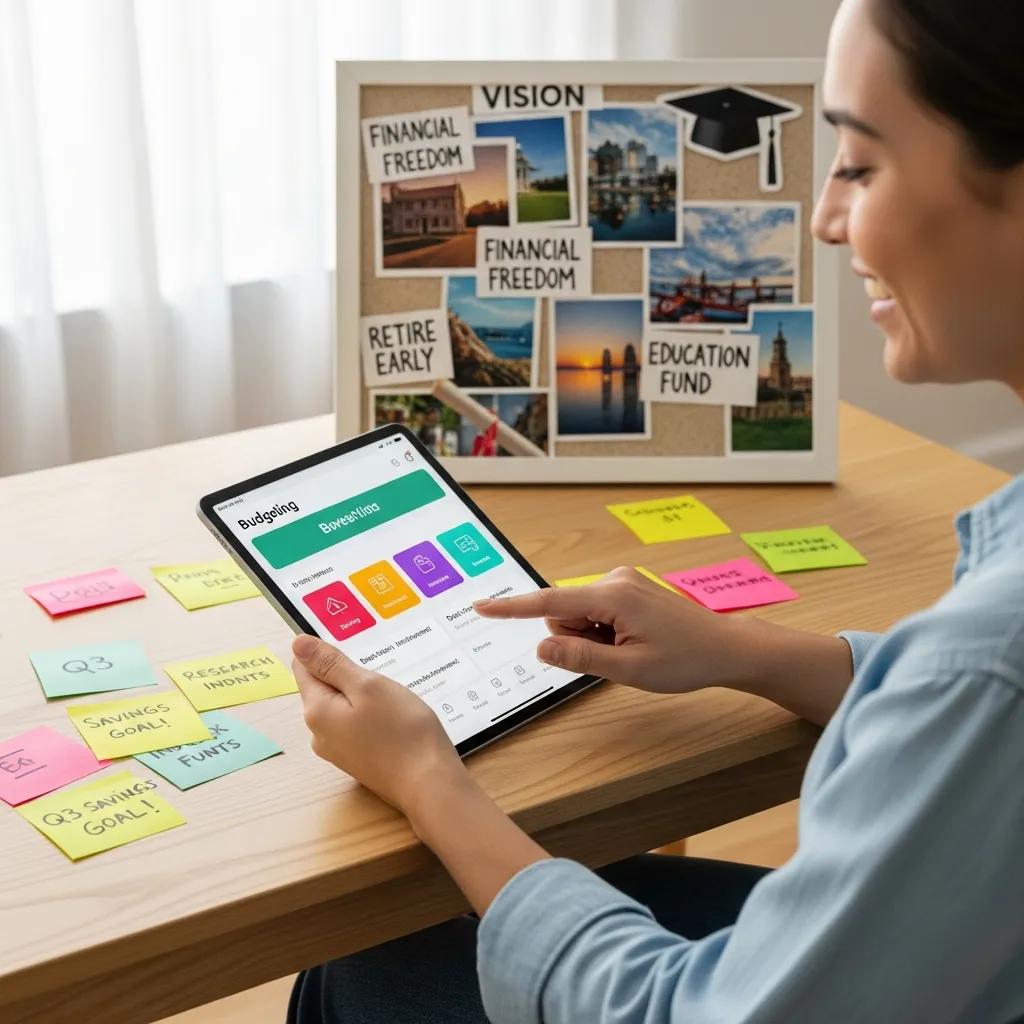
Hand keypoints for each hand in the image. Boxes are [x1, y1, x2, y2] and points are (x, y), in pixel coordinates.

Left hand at [291, 635, 466, 816]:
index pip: (304, 668)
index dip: (327, 653)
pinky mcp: (358, 759)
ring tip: (393, 694)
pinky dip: (372, 713)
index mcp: (317, 711)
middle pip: (324, 688)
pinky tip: (395, 715)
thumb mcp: (368, 686)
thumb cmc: (402, 731)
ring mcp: (338, 750)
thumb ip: (331, 665)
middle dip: (349, 675)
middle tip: (382, 673)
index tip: (356, 650)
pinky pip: (356, 724)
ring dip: (363, 695)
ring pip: (343, 706)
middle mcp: (319, 733)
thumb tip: (297, 644)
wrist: (429, 784)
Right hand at [474, 566, 747, 694]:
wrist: (726, 648)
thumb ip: (581, 657)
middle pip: (564, 612)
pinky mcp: (628, 589)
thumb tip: (543, 647)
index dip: (512, 608)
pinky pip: (596, 612)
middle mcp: (614, 580)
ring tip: (631, 650)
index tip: (482, 606)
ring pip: (579, 615)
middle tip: (617, 656)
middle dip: (577, 639)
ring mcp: (622, 582)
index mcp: (612, 596)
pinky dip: (605, 632)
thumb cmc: (685, 660)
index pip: (549, 602)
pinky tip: (634, 642)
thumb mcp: (629, 669)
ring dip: (593, 638)